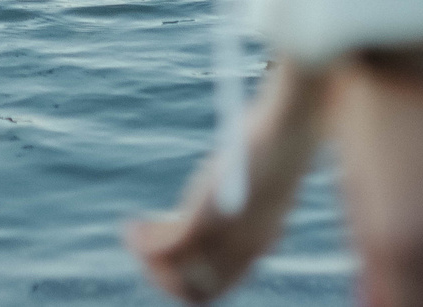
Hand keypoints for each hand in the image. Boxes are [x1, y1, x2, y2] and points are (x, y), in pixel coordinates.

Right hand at [123, 58, 328, 302]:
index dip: (188, 282)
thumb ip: (242, 200)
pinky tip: (133, 226)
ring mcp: (222, 239)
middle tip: (144, 252)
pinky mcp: (203, 219)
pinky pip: (165, 248)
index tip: (171, 259)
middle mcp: (241, 254)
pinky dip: (143, 243)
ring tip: (133, 233)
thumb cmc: (277, 147)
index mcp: (257, 248)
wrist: (289, 132)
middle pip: (195, 292)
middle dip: (162, 279)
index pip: (217, 287)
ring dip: (147, 261)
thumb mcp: (259, 184)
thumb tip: (225, 194)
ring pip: (176, 275)